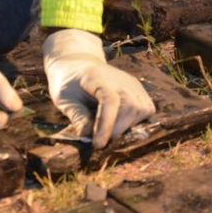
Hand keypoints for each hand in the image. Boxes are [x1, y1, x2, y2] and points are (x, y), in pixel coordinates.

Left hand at [43, 29, 155, 148]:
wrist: (79, 67)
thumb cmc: (69, 85)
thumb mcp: (64, 100)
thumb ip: (77, 116)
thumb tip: (87, 136)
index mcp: (97, 77)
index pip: (109, 100)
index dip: (106, 125)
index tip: (98, 145)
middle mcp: (121, 78)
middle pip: (130, 107)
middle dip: (117, 129)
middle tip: (99, 140)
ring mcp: (133, 84)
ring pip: (141, 110)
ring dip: (126, 127)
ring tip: (108, 131)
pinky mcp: (140, 91)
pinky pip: (147, 110)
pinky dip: (136, 122)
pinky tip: (120, 125)